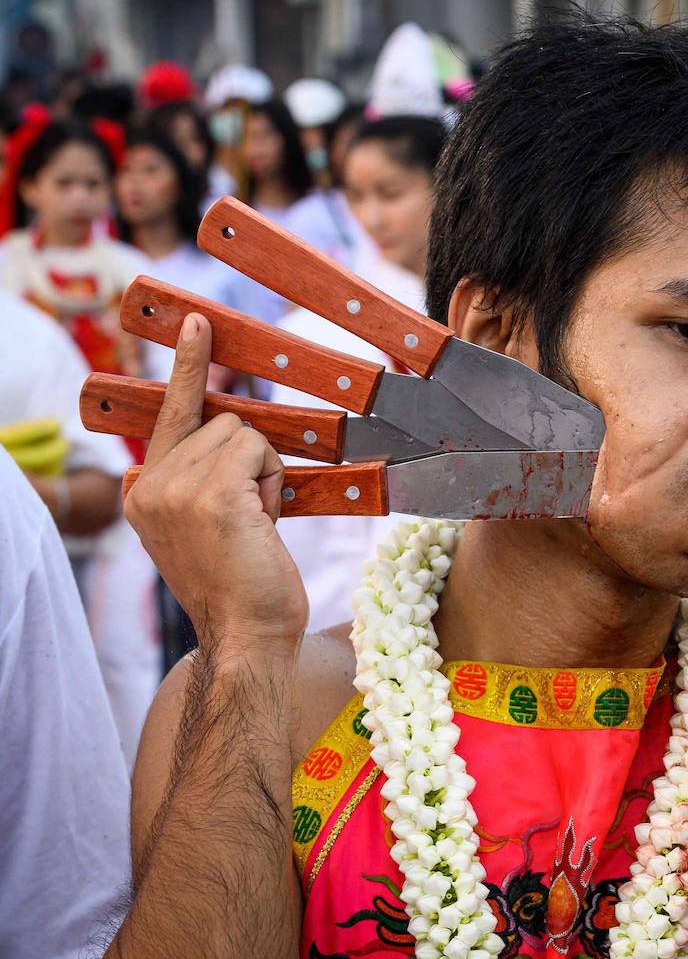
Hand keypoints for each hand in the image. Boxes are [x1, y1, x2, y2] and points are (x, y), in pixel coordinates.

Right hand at [123, 313, 307, 655]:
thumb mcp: (210, 525)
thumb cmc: (244, 587)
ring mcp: (176, 487)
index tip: (196, 323)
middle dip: (251, 463)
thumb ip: (208, 480)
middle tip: (251, 520)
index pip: (169, 414)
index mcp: (143, 493)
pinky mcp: (212, 491)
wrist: (246, 635)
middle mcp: (150, 484)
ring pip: (244, 433)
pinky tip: (263, 524)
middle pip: (222, 422)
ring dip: (265, 475)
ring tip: (256, 526)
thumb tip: (237, 434)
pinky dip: (273, 482)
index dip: (189, 367)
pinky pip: (258, 450)